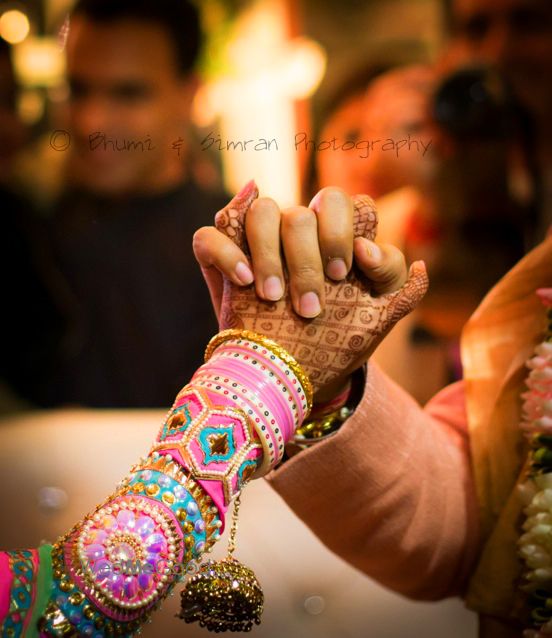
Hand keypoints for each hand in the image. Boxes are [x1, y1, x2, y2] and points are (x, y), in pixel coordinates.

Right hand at [194, 182, 427, 394]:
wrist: (288, 376)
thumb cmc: (334, 346)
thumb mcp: (374, 325)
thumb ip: (402, 295)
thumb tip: (422, 266)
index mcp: (335, 242)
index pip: (345, 206)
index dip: (345, 232)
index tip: (346, 274)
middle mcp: (298, 236)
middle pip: (305, 210)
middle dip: (309, 253)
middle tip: (314, 299)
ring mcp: (260, 246)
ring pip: (264, 211)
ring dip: (271, 254)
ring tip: (274, 297)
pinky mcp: (224, 261)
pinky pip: (211, 235)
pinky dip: (228, 252)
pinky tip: (245, 282)